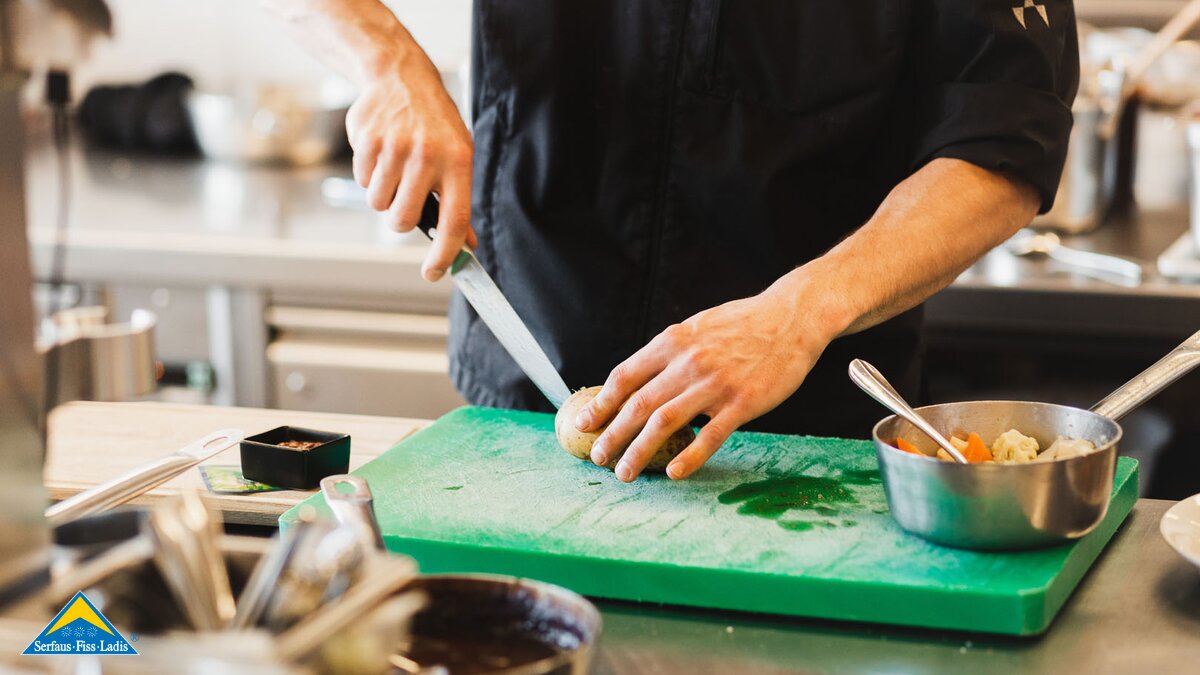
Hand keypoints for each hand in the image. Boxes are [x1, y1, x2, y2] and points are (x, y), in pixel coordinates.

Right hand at [347, 56, 475, 280]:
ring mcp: (395, 147)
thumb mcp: (458, 156)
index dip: (446, 254)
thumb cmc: (434, 125)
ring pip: (378, 204)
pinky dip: (368, 175)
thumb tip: (466, 245)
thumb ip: (458, 200)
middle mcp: (428, 155)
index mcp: (459, 162)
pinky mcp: (367, 140)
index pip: (454, 221)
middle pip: (404, 220)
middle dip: (400, 219)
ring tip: (395, 167)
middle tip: (405, 200)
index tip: (434, 274)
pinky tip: (381, 152)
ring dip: (383, 195)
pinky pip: (361, 181)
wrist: (401, 77)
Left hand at [574, 278, 846, 481]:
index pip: (625, 376)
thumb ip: (668, 353)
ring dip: (639, 451)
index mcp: (673, 341)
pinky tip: (673, 473)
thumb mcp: (697, 327)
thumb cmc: (742, 325)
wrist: (791, 318)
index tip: (583, 423)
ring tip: (625, 472)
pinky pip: (710, 435)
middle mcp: (688, 362)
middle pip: (638, 405)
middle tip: (597, 458)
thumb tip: (636, 381)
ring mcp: (715, 383)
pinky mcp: (743, 402)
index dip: (600, 403)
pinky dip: (689, 456)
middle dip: (612, 435)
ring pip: (666, 423)